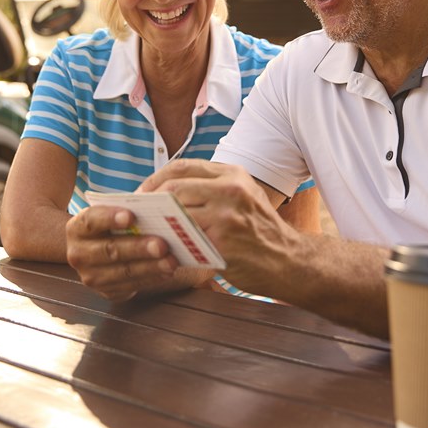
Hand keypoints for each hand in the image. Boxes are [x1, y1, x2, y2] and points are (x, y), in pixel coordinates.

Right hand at [65, 205, 178, 300]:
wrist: (95, 253)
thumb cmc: (110, 226)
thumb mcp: (112, 213)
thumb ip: (130, 208)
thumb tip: (158, 203)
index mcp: (77, 228)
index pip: (90, 221)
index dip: (109, 218)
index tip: (131, 216)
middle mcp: (78, 254)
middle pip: (110, 250)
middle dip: (138, 248)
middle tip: (162, 244)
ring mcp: (91, 276)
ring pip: (123, 272)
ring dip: (150, 267)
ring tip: (171, 261)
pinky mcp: (106, 292)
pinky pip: (131, 286)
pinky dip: (151, 279)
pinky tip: (167, 272)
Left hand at [139, 160, 300, 299]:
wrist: (288, 261)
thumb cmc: (259, 230)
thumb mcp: (243, 195)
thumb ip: (211, 187)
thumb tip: (166, 189)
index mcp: (232, 173)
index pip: (181, 166)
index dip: (155, 179)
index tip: (143, 192)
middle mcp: (230, 189)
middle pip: (173, 188)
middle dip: (150, 202)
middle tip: (139, 214)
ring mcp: (226, 215)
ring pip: (175, 213)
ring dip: (157, 223)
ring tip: (147, 231)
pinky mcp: (222, 242)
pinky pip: (185, 239)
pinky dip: (170, 243)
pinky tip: (164, 248)